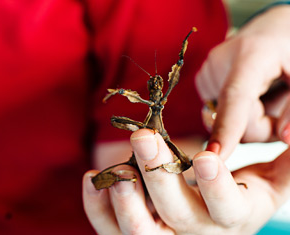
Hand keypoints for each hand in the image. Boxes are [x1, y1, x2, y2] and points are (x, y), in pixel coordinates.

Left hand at [83, 129, 289, 233]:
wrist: (216, 217)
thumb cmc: (246, 189)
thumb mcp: (274, 178)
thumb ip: (288, 160)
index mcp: (236, 216)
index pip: (227, 207)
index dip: (216, 186)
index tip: (205, 157)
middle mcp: (198, 232)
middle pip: (177, 214)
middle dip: (158, 175)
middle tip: (144, 138)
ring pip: (140, 230)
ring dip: (124, 199)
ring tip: (118, 168)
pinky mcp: (132, 232)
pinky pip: (109, 228)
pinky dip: (97, 206)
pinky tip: (93, 178)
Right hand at [195, 5, 289, 159]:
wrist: (276, 29)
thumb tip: (284, 139)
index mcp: (251, 54)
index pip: (235, 96)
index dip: (226, 128)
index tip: (214, 155)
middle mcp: (220, 62)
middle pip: (235, 118)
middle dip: (263, 126)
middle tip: (284, 108)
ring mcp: (208, 72)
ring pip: (226, 122)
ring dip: (252, 121)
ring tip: (268, 95)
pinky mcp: (203, 82)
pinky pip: (220, 115)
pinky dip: (241, 114)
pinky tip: (253, 95)